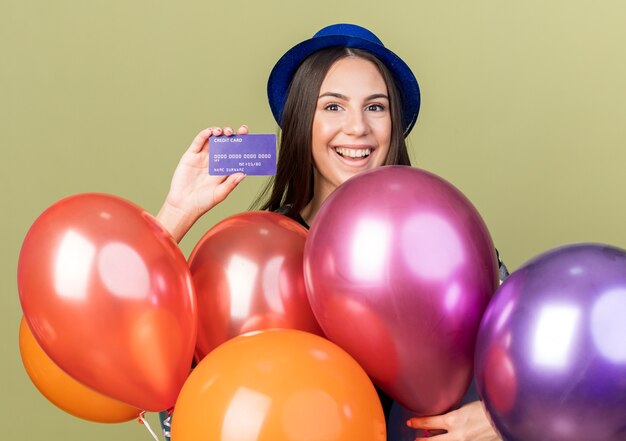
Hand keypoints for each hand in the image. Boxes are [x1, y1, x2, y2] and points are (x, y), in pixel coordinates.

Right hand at [157, 125, 247, 241]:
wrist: (183, 205)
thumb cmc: (203, 202)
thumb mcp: (220, 194)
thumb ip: (231, 184)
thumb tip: (243, 173)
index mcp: (224, 169)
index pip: (235, 153)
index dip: (242, 143)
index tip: (247, 136)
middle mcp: (215, 161)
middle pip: (226, 143)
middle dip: (232, 135)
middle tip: (238, 132)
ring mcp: (203, 157)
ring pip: (212, 140)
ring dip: (219, 132)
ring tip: (224, 132)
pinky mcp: (191, 156)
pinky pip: (198, 142)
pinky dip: (204, 135)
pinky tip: (210, 132)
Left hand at [406, 401, 501, 440]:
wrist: (505, 419)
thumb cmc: (486, 409)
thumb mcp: (465, 409)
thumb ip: (452, 416)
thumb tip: (440, 422)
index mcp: (453, 420)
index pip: (429, 422)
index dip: (417, 423)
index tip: (410, 422)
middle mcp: (457, 435)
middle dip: (422, 440)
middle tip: (415, 439)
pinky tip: (448, 440)